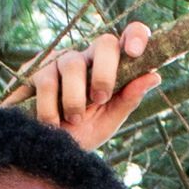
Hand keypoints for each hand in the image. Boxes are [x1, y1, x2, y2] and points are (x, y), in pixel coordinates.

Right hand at [0, 24, 161, 152]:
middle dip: (105, 73)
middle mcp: (87, 57)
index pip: (129, 35)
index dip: (135, 36)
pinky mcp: (33, 69)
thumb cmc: (80, 135)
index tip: (134, 52)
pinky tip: (50, 122)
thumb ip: (128, 99)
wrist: (43, 153)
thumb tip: (154, 76)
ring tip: (73, 121)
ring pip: (72, 65)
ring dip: (74, 100)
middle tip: (99, 100)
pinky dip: (50, 108)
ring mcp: (59, 60)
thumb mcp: (108, 122)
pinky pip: (45, 81)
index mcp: (111, 66)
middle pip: (103, 42)